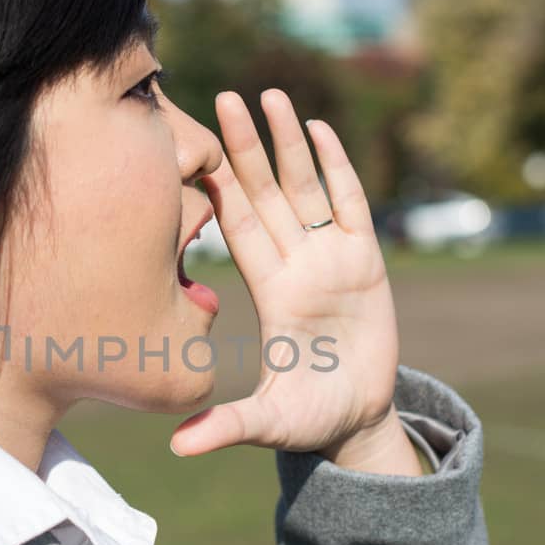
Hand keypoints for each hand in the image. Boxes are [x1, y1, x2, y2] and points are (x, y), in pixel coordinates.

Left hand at [170, 90, 401, 458]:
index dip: (219, 188)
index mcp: (268, 290)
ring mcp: (331, 258)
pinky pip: (350, 205)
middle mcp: (295, 264)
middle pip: (267, 194)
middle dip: (246, 147)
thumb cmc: (308, 418)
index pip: (237, 228)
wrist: (356, 420)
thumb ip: (227, 426)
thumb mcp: (267, 422)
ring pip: (306, 188)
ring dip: (289, 143)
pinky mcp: (367, 262)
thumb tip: (176, 449)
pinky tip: (321, 129)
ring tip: (272, 96)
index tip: (195, 148)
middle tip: (222, 98)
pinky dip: (338, 167)